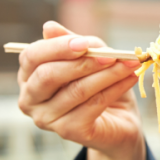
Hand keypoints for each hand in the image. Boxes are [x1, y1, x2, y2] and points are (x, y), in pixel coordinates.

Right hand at [17, 21, 145, 159]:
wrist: (119, 121)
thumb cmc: (99, 84)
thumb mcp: (89, 58)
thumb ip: (74, 44)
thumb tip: (49, 27)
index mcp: (29, 76)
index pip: (31, 57)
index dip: (57, 47)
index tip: (85, 43)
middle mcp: (30, 99)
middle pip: (48, 75)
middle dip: (83, 62)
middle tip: (112, 54)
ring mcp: (46, 119)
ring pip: (76, 90)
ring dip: (107, 74)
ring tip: (129, 63)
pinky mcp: (68, 132)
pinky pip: (93, 105)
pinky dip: (115, 88)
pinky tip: (130, 78)